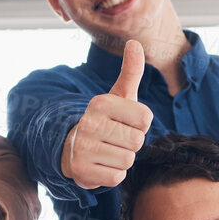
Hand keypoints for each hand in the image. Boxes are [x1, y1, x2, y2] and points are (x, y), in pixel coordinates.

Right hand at [59, 39, 153, 189]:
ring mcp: (83, 148)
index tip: (125, 122)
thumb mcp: (119, 95)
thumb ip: (131, 71)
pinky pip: (117, 177)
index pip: (145, 119)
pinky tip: (101, 164)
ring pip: (128, 160)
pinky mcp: (82, 171)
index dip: (140, 124)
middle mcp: (89, 123)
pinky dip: (113, 173)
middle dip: (131, 143)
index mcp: (101, 102)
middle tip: (115, 138)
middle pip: (137, 141)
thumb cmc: (106, 120)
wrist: (73, 147)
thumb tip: (135, 42)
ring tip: (108, 151)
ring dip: (123, 159)